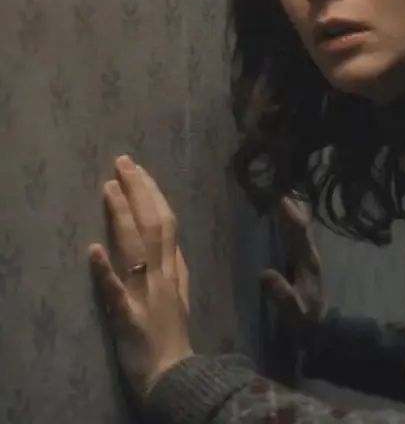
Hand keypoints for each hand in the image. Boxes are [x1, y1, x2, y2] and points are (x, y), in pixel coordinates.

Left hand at [88, 156, 193, 399]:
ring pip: (137, 248)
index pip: (166, 223)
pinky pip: (116, 291)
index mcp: (173, 269)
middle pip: (153, 226)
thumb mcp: (181, 296)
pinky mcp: (128, 316)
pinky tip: (93, 249)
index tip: (138, 169)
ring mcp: (146, 294)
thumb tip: (172, 244)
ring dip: (123, 217)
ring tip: (108, 188)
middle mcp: (162, 275)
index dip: (152, 194)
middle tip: (122, 162)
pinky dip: (105, 270)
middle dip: (138, 191)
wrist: (174, 373)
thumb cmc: (172, 336)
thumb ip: (177, 269)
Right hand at [260, 197, 326, 347]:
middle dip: (292, 203)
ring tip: (279, 188)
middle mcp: (310, 254)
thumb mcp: (293, 312)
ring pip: (301, 226)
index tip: (279, 197)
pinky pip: (296, 234)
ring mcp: (307, 257)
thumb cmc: (305, 321)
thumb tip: (265, 274)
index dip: (290, 215)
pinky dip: (290, 219)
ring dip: (292, 208)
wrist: (321, 331)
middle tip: (278, 181)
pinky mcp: (302, 261)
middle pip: (302, 223)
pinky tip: (283, 212)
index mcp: (308, 262)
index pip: (299, 233)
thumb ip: (281, 294)